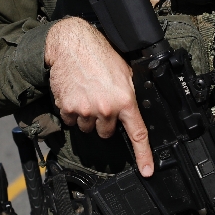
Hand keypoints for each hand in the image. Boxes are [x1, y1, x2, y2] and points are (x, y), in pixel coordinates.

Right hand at [45, 17, 153, 176]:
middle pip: (106, 132)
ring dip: (87, 116)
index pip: (138, 133)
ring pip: (87, 127)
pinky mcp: (68, 107)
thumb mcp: (125, 72)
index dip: (144, 155)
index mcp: (125, 99)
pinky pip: (71, 120)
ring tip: (87, 93)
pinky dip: (72, 111)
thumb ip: (129, 93)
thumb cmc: (99, 54)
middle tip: (102, 101)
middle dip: (105, 121)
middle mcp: (106, 108)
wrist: (72, 44)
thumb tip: (134, 108)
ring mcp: (85, 109)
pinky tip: (75, 93)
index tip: (147, 170)